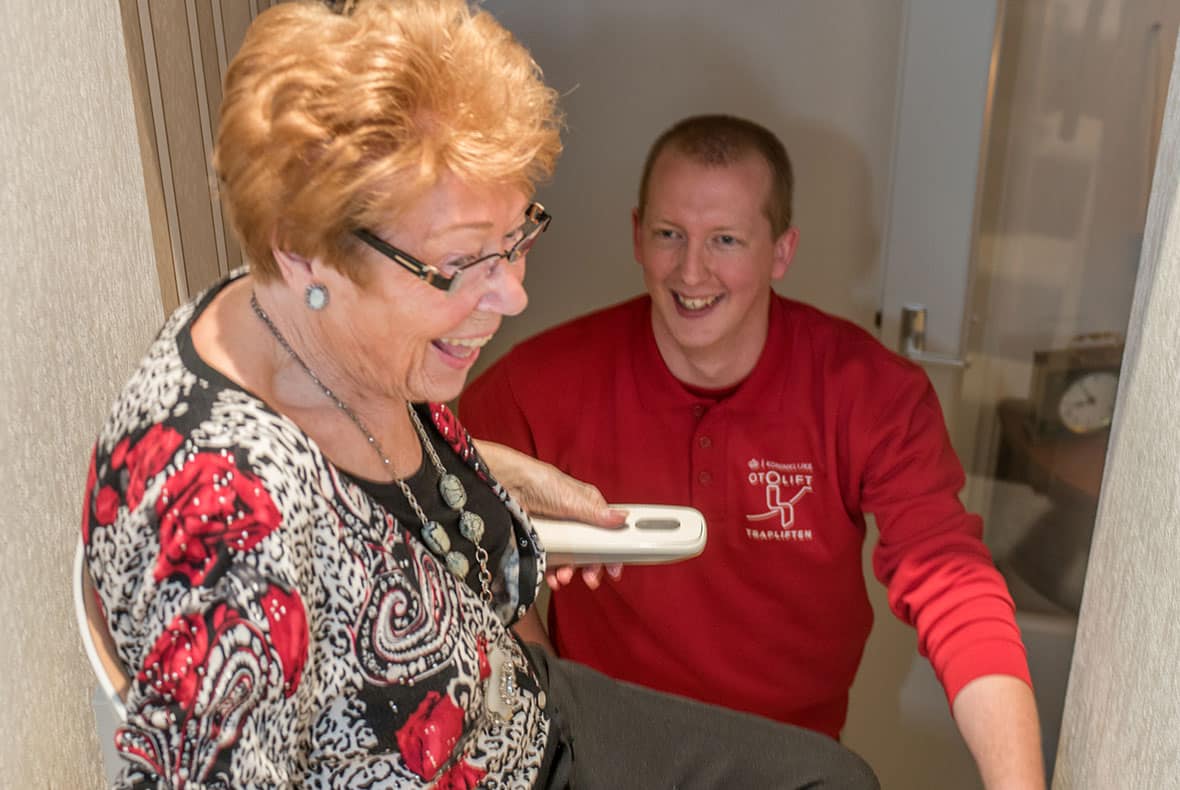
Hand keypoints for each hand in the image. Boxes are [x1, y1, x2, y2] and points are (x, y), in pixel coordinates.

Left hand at [473, 439, 625, 588]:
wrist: (504, 485)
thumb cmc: (540, 483)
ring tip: (563, 577)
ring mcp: (556, 532)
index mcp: (587, 507)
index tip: (614, 570)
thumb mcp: (572, 500)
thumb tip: (623, 519)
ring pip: (569, 558)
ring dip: (569, 571)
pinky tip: (551, 577)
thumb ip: (597, 515)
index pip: (606, 533)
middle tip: (591, 579)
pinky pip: (549, 561)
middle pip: (589, 550)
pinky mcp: (538, 540)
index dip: (611, 552)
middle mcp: (573, 520)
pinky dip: (552, 572)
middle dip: (591, 567)